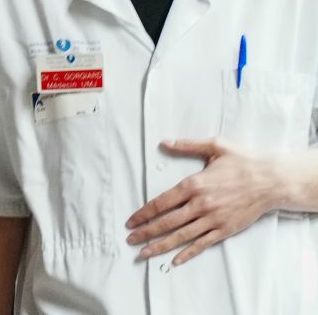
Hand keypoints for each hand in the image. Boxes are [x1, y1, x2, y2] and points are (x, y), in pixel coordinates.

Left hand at [125, 138, 280, 263]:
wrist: (272, 181)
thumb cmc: (243, 162)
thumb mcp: (214, 146)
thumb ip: (187, 145)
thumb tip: (164, 142)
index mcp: (194, 184)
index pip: (161, 203)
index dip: (143, 213)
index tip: (130, 221)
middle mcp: (200, 204)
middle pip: (167, 222)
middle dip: (146, 232)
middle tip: (130, 240)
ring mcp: (213, 219)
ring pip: (182, 236)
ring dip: (161, 245)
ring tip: (144, 253)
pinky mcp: (226, 229)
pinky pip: (203, 244)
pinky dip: (188, 253)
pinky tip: (175, 260)